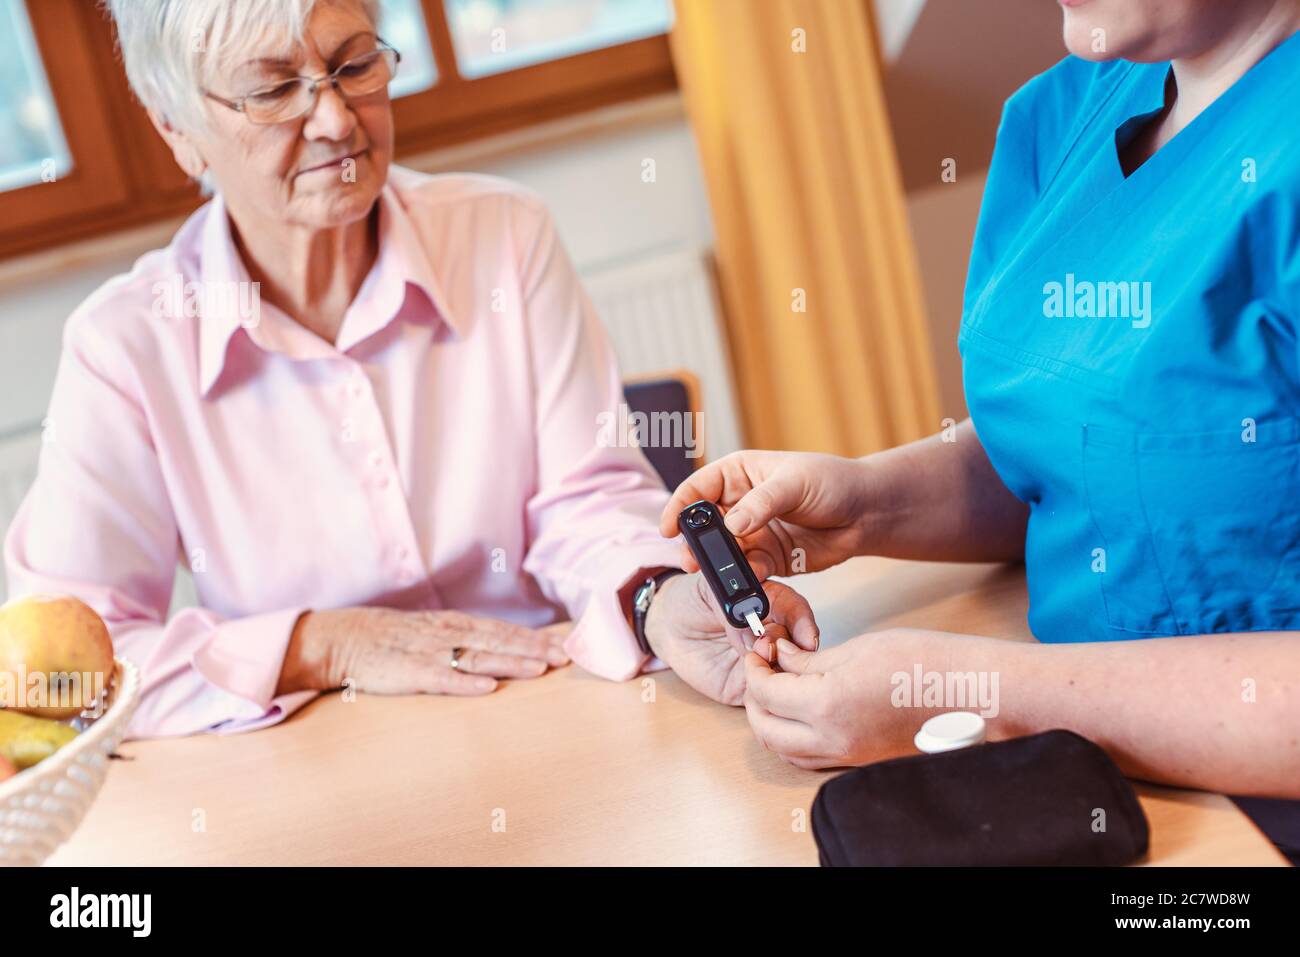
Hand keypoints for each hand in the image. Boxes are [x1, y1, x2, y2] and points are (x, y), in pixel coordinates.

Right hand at [278, 607, 571, 696]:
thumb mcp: (430, 630)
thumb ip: (462, 638)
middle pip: (498, 641)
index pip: (501, 630)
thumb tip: (499, 647)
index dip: (533, 638)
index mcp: (453, 624)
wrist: (341, 639)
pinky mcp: (408, 673)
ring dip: (510, 663)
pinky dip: (465, 682)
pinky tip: (489, 687)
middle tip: (565, 658)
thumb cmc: (389, 638)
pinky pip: (441, 678)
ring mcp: (429, 653)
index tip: (564, 646)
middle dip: (534, 649)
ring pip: (477, 657)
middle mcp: (446, 634)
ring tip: (540, 669)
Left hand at [644, 572, 818, 705]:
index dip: (803, 622)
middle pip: (797, 646)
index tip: (806, 634)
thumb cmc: (691, 600)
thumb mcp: (709, 589)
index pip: (796, 611)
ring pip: (786, 674)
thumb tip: (751, 627)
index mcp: (770, 602)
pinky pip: (765, 698)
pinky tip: (754, 688)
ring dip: (777, 673)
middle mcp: (773, 634)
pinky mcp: (747, 687)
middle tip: (765, 646)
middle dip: (788, 648)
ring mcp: (764, 662)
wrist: (669, 628)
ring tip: (754, 664)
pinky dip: (764, 697)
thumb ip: (732, 606)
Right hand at [658, 450, 876, 578]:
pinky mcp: (768, 559)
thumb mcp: (795, 483)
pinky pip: (747, 572)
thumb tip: (732, 525)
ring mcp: (752, 533)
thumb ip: (762, 504)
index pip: (699, 488)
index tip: (668, 528)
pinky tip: (749, 583)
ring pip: (723, 553)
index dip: (680, 507)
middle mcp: (740, 504)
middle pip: (705, 526)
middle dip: (696, 544)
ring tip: (720, 578)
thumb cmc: (833, 482)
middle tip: (692, 562)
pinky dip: (745, 580)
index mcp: (738, 474)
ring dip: (720, 567)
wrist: (867, 513)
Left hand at [742, 628, 954, 768]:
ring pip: (786, 750)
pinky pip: (812, 758)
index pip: (766, 693)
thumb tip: (781, 657)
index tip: (757, 652)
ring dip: (771, 722)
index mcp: (828, 704)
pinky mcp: (862, 761)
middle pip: (767, 730)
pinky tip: (804, 711)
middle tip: (760, 670)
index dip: (754, 669)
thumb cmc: (927, 663)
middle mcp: (834, 738)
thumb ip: (811, 660)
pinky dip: (796, 739)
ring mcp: (849, 755)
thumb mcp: (859, 649)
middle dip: (754, 699)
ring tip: (778, 690)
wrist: (974, 693)